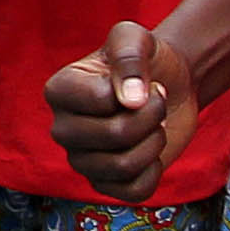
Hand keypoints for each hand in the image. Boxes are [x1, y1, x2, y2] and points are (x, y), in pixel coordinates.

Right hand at [47, 23, 197, 201]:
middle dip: (151, 118)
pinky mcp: (105, 184)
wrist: (170, 86)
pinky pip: (133, 191)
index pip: (101, 100)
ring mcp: (81, 160)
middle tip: (157, 103)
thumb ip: (129, 57)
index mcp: (59, 90)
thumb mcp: (135, 39)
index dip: (139, 91)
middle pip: (114, 136)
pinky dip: (154, 171)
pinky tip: (152, 152)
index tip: (145, 81)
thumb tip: (130, 100)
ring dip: (154, 143)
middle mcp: (62, 128)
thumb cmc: (146, 60)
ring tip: (154, 126)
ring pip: (124, 167)